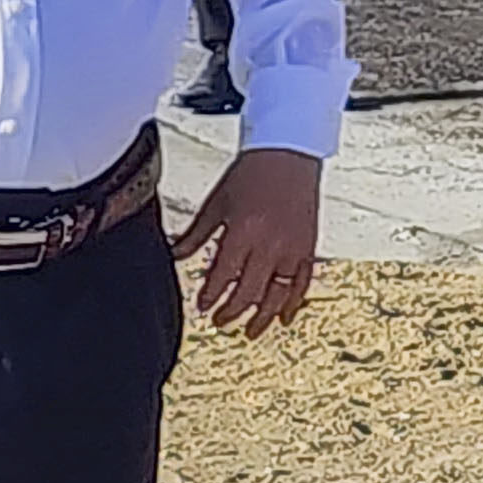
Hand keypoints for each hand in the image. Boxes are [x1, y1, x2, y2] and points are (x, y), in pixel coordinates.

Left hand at [172, 146, 320, 335]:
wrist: (289, 151)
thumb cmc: (252, 171)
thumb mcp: (218, 201)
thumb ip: (197, 233)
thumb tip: (175, 254)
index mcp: (244, 232)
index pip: (223, 276)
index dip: (211, 296)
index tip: (202, 306)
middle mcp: (270, 244)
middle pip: (249, 292)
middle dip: (232, 312)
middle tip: (220, 321)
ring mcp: (292, 248)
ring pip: (277, 295)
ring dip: (262, 317)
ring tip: (250, 332)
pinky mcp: (308, 247)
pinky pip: (301, 283)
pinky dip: (293, 303)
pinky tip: (284, 317)